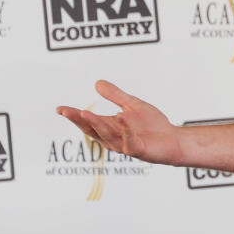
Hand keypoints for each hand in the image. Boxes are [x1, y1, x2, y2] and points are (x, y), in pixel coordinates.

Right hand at [56, 80, 181, 164]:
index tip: (60, 108)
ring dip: (97, 124)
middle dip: (79, 120)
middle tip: (66, 111)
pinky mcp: (139, 150)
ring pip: (108, 136)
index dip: (74, 116)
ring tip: (85, 112)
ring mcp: (126, 145)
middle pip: (92, 130)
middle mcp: (114, 138)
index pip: (88, 122)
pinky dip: (126, 130)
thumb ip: (116, 96)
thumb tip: (97, 83)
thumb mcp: (132, 105)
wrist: (174, 139)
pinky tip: (122, 118)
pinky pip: (130, 141)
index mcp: (111, 127)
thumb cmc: (153, 125)